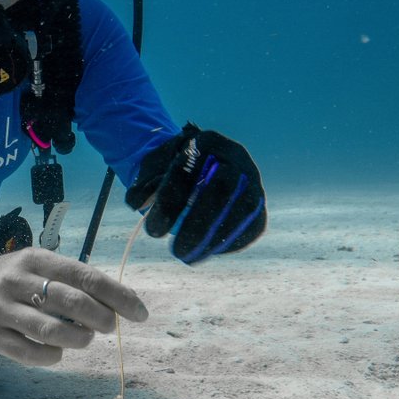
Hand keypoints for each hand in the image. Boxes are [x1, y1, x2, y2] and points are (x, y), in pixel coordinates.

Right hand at [0, 248, 147, 365]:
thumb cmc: (10, 278)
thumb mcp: (36, 265)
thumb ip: (70, 280)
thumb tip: (117, 302)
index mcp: (35, 259)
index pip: (85, 276)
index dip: (118, 296)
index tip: (139, 313)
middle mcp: (16, 282)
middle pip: (72, 303)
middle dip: (102, 318)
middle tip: (110, 326)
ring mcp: (1, 310)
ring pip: (52, 331)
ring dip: (80, 338)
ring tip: (85, 337)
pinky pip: (31, 353)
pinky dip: (54, 356)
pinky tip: (58, 350)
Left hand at [126, 122, 266, 262]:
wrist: (199, 167)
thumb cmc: (171, 170)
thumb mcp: (152, 170)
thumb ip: (142, 185)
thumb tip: (138, 203)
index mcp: (205, 141)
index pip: (189, 169)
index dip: (171, 201)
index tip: (154, 230)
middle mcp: (235, 156)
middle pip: (223, 188)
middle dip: (199, 224)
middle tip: (177, 251)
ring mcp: (252, 179)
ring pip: (244, 209)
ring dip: (216, 239)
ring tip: (189, 257)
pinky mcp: (260, 202)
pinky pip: (254, 224)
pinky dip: (232, 242)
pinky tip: (208, 252)